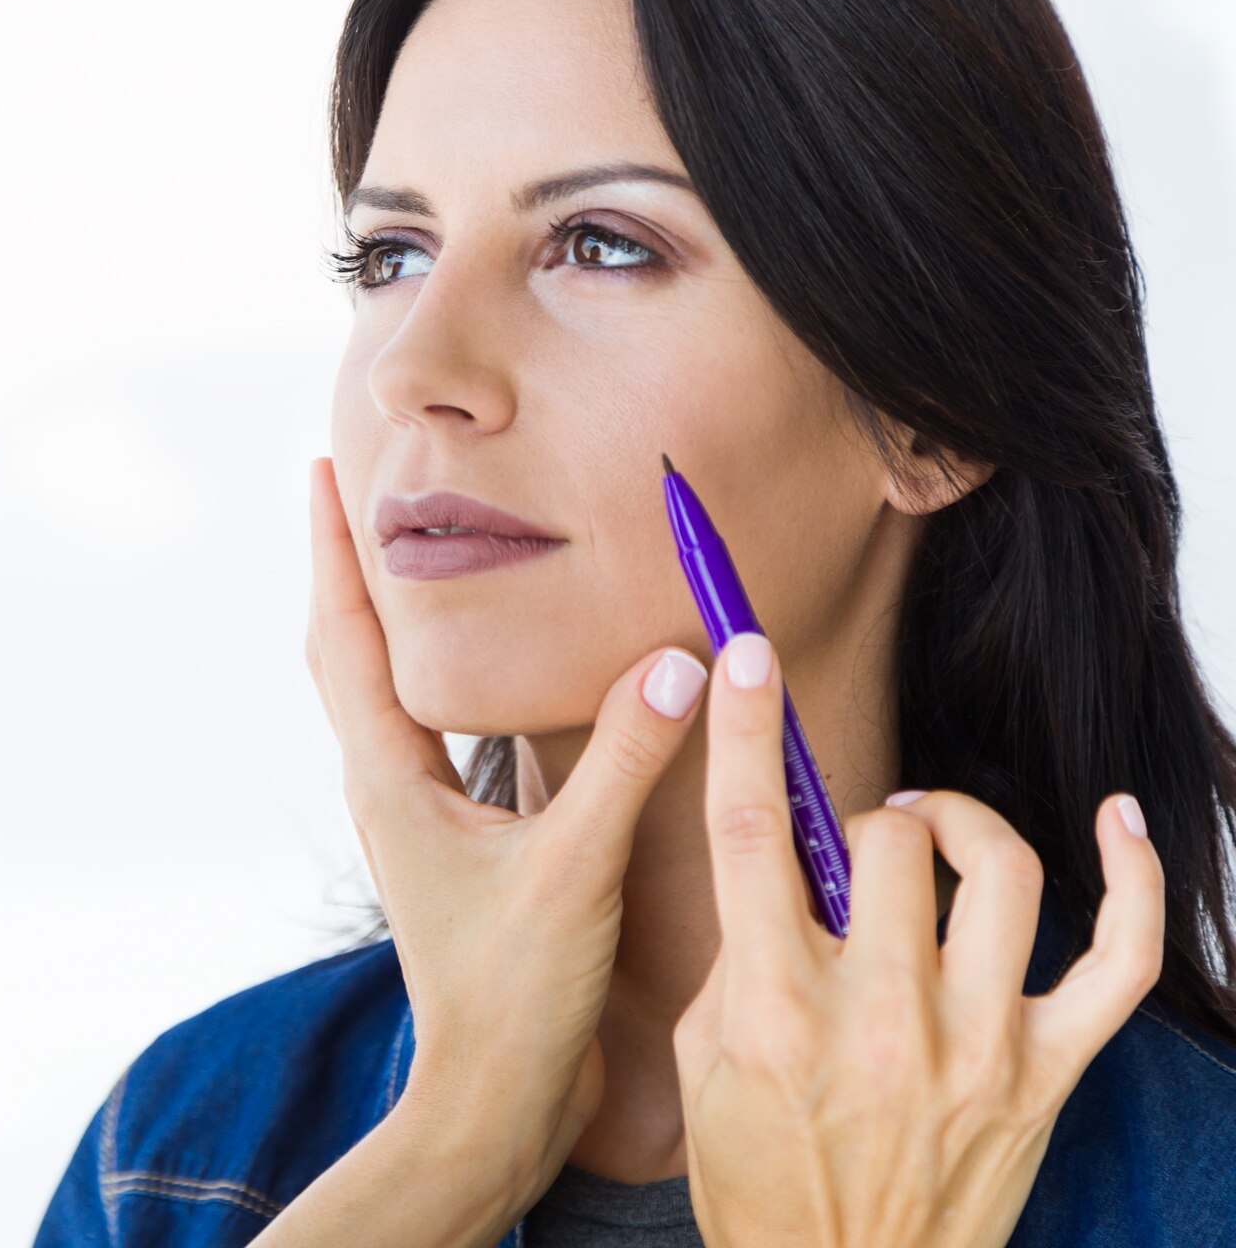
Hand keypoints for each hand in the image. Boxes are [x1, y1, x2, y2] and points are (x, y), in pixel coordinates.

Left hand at [301, 457, 706, 1215]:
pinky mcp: (447, 845)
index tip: (324, 473)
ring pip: (374, 694)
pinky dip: (424, 680)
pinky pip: (418, 735)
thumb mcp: (576, 868)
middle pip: (344, 653)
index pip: (349, 638)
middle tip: (348, 495)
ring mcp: (410, 818)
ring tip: (394, 562)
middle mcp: (387, 789)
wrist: (493, 1096)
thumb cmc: (516, 992)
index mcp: (392, 780)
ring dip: (376, 621)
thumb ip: (627, 762)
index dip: (336, 552)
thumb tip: (677, 661)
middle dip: (344, 570)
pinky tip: (460, 679)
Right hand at [675, 632, 1164, 1247]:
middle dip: (870, 819)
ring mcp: (977, 1046)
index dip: (745, 729)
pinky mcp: (1047, 1073)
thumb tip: (783, 858)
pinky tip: (1114, 820)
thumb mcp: (704, 1061)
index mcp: (774, 1010)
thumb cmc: (762, 1178)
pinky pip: (1124, 957)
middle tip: (858, 843)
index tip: (743, 657)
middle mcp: (880, 1019)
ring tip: (933, 833)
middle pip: (890, 841)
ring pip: (1000, 871)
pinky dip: (1132, 877)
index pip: (753, 834)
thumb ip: (738, 950)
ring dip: (960, 823)